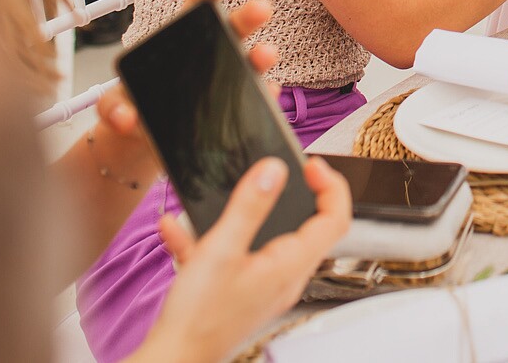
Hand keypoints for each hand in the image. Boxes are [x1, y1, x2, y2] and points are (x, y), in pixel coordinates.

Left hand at [82, 0, 278, 189]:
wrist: (146, 142)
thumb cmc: (133, 108)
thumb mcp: (114, 105)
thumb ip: (112, 108)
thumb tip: (123, 118)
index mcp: (180, 41)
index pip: (195, 6)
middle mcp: (210, 55)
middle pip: (230, 30)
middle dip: (246, 17)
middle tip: (261, 7)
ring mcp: (226, 81)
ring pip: (248, 64)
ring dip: (259, 58)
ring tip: (267, 53)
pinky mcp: (235, 108)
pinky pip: (253, 99)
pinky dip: (265, 96)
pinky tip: (271, 92)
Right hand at [146, 156, 352, 362]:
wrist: (172, 359)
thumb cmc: (198, 317)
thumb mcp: (221, 250)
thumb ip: (250, 207)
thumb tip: (275, 169)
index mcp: (290, 266)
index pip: (334, 220)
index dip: (331, 185)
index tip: (311, 165)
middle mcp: (284, 277)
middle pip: (305, 226)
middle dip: (290, 194)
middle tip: (273, 172)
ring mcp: (263, 286)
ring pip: (263, 239)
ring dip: (240, 215)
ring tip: (219, 198)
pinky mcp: (239, 292)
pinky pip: (232, 256)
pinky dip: (209, 240)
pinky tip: (176, 231)